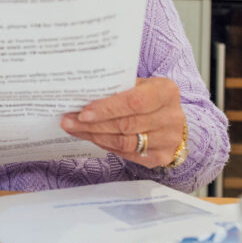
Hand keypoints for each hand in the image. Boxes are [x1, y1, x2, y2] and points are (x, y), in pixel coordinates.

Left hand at [60, 77, 185, 168]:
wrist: (169, 118)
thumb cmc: (146, 97)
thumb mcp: (137, 85)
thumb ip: (116, 89)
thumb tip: (79, 96)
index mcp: (166, 92)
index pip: (135, 102)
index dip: (107, 109)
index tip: (83, 112)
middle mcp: (172, 117)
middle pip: (126, 124)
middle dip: (93, 124)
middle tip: (68, 121)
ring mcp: (169, 140)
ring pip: (124, 142)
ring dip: (94, 136)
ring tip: (73, 129)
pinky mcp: (162, 157)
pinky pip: (126, 153)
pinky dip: (105, 145)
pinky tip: (91, 137)